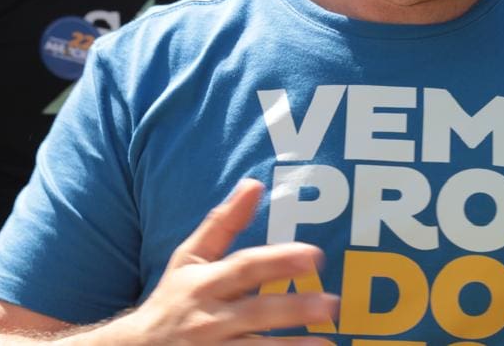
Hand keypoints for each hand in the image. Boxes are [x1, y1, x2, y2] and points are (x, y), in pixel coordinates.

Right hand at [106, 179, 336, 343]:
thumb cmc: (172, 299)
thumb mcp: (189, 258)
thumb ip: (223, 223)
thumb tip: (255, 183)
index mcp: (204, 284)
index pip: (244, 268)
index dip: (278, 261)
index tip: (315, 255)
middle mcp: (208, 320)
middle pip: (254, 314)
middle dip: (292, 309)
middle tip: (331, 304)